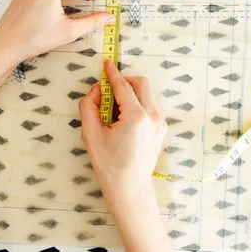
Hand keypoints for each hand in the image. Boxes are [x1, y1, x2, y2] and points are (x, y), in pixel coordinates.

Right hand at [79, 59, 167, 200]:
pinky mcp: (162, 129)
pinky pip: (150, 106)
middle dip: (125, 81)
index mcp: (136, 117)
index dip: (113, 73)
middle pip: (141, 83)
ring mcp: (160, 123)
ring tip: (115, 112)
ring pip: (147, 94)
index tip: (107, 63)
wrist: (129, 188)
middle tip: (109, 90)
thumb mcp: (90, 134)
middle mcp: (153, 117)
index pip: (123, 86)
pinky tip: (124, 121)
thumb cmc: (108, 164)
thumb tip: (96, 89)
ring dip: (131, 94)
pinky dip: (137, 104)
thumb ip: (89, 106)